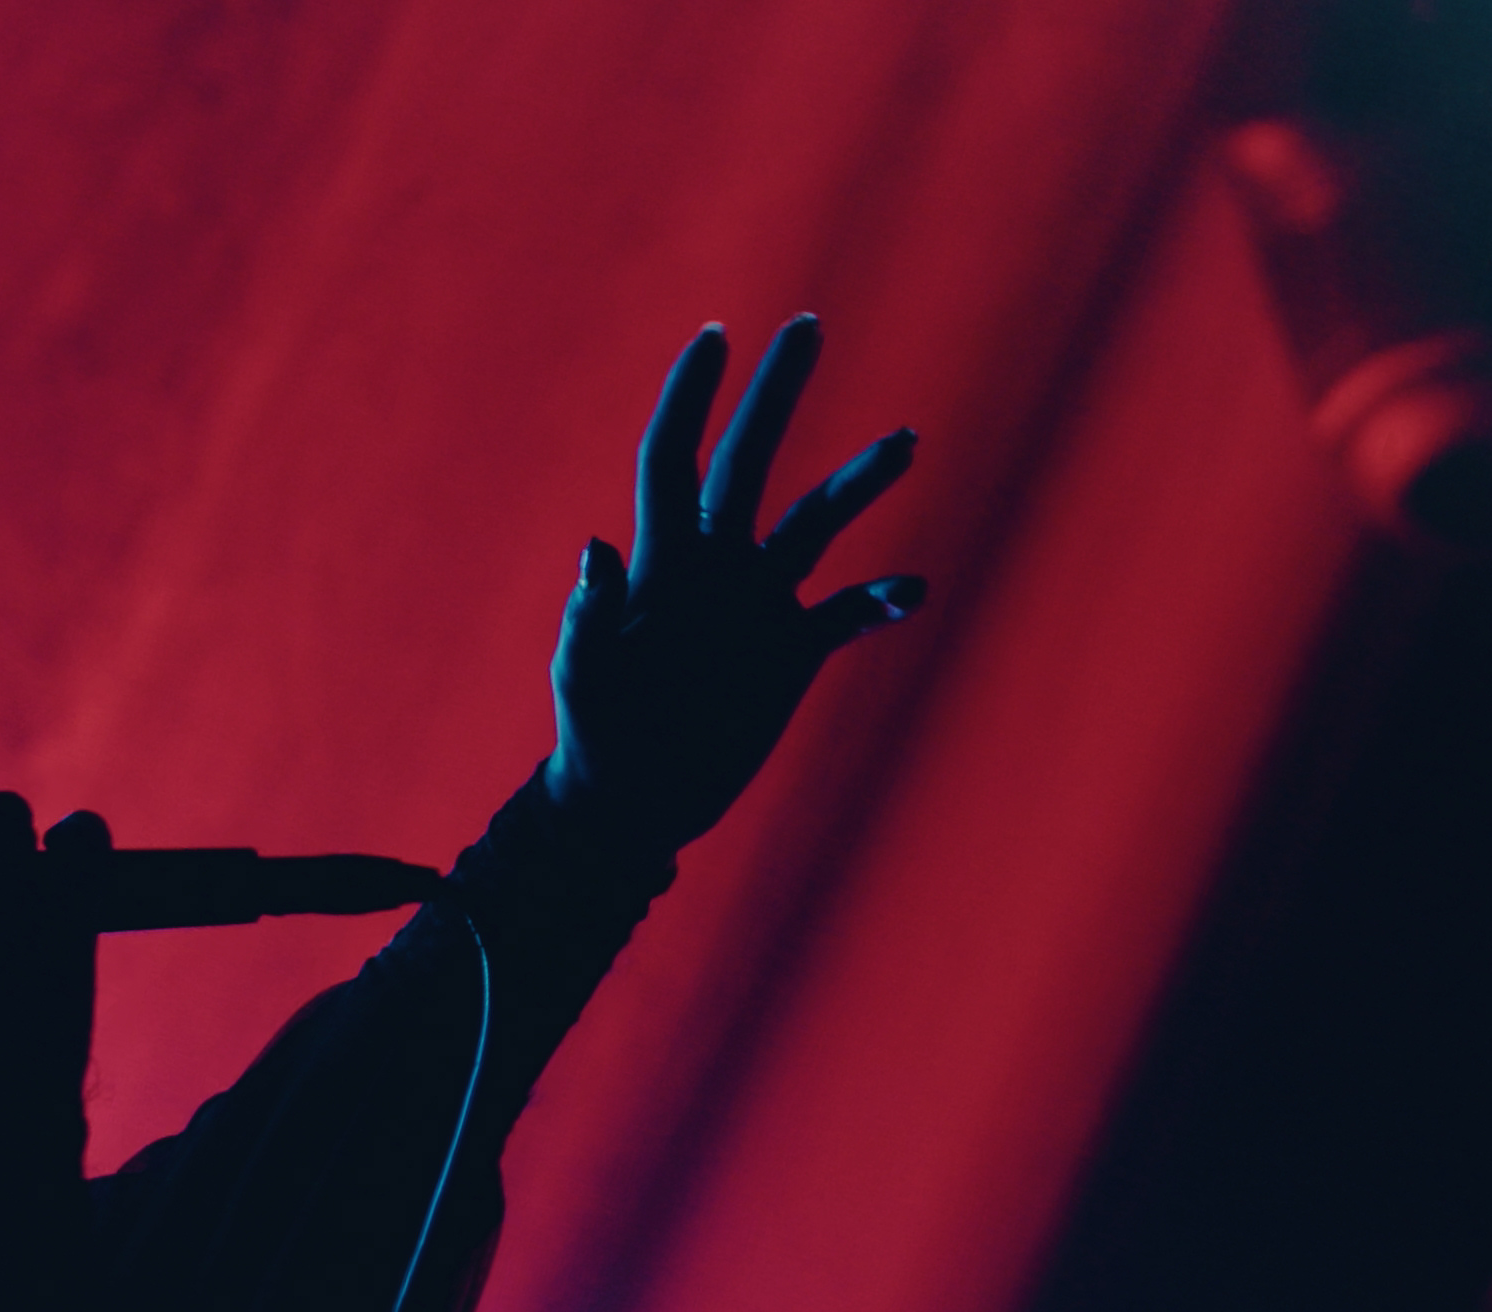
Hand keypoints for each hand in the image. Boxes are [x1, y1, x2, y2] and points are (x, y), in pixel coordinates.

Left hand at [548, 315, 925, 850]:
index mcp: (658, 561)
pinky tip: (910, 590)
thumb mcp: (581, 684)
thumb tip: (595, 546)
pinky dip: (880, 599)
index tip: (715, 335)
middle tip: (807, 324)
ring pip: (815, 524)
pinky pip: (848, 612)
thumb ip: (586, 620)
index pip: (671, 458)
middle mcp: (714, 566)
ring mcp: (758, 605)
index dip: (689, 398)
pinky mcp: (794, 653)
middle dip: (776, 394)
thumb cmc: (592, 740)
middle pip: (748, 461)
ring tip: (903, 442)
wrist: (632, 806)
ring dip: (856, 482)